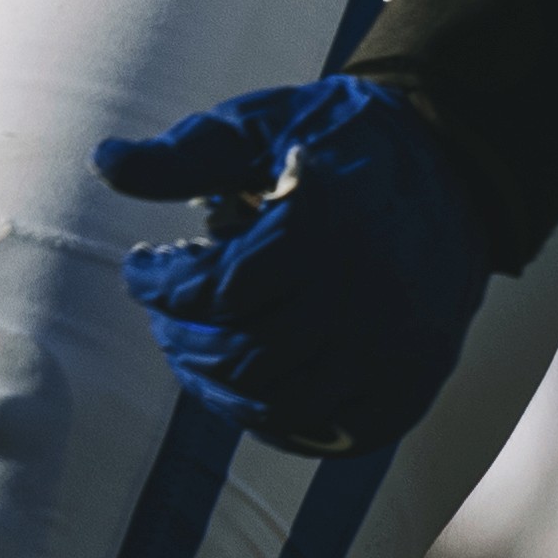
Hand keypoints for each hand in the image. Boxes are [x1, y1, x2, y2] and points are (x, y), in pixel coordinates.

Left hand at [95, 71, 492, 456]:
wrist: (454, 171)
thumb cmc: (338, 142)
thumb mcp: (263, 125)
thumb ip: (187, 152)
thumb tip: (103, 163)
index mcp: (326, 223)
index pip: (215, 287)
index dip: (161, 285)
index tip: (141, 268)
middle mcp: (365, 292)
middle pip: (242, 353)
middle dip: (181, 340)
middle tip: (163, 316)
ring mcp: (393, 349)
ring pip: (279, 402)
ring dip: (217, 386)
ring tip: (193, 349)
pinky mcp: (408, 388)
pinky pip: (325, 432)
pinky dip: (272, 419)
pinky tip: (245, 385)